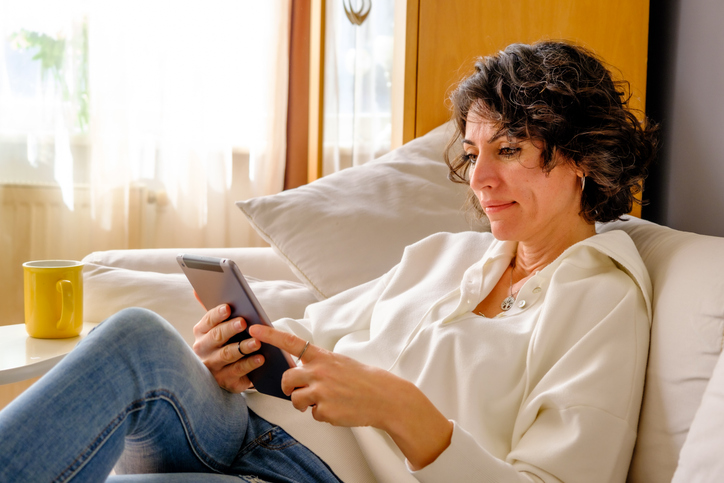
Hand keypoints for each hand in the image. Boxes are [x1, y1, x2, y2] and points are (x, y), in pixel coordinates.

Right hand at [192, 304, 264, 392]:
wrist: (226, 371)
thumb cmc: (226, 341)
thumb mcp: (218, 326)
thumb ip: (214, 310)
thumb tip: (196, 289)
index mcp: (201, 333)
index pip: (207, 321)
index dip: (217, 314)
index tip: (228, 308)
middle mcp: (203, 350)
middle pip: (216, 337)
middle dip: (230, 329)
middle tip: (243, 322)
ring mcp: (213, 367)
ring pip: (227, 355)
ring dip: (243, 347)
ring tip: (256, 342)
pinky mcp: (226, 381)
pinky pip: (238, 372)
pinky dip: (249, 364)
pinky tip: (261, 358)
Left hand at [249, 325, 453, 468]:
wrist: (384, 397)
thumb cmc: (362, 380)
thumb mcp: (339, 364)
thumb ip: (317, 366)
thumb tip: (298, 376)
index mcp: (322, 357)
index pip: (291, 342)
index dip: (270, 335)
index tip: (254, 328)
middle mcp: (319, 371)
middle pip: (287, 379)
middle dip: (289, 388)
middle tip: (297, 391)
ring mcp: (321, 391)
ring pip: (297, 400)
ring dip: (306, 404)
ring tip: (325, 401)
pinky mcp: (325, 410)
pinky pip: (313, 414)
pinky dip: (322, 414)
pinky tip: (338, 409)